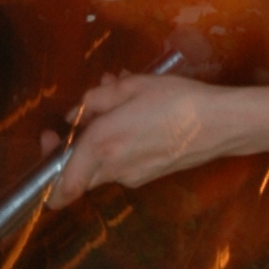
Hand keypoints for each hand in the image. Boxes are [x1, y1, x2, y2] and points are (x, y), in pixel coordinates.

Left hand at [51, 71, 245, 202]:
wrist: (221, 124)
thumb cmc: (177, 100)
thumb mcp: (132, 87)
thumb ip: (96, 99)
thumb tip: (76, 114)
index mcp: (103, 144)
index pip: (62, 181)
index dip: (47, 174)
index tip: (49, 144)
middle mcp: (114, 168)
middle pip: (78, 175)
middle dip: (72, 150)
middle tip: (80, 118)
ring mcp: (132, 176)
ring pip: (100, 167)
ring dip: (99, 141)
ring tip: (118, 102)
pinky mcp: (148, 176)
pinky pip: (121, 165)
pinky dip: (119, 145)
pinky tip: (136, 117)